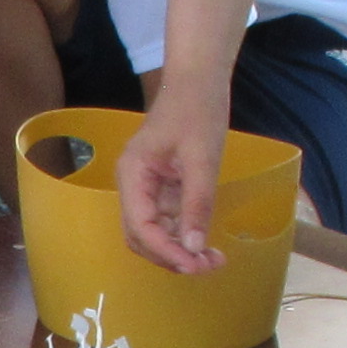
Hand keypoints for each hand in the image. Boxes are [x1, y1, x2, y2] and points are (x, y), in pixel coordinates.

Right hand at [110, 88, 236, 274]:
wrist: (199, 81)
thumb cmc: (198, 111)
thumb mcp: (203, 159)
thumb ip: (197, 204)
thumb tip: (196, 247)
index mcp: (133, 175)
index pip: (141, 226)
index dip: (166, 251)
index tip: (196, 265)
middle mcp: (133, 184)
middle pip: (141, 236)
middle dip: (171, 256)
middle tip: (208, 266)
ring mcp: (146, 187)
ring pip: (154, 233)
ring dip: (179, 250)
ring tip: (213, 259)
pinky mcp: (162, 187)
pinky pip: (167, 220)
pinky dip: (185, 235)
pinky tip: (207, 243)